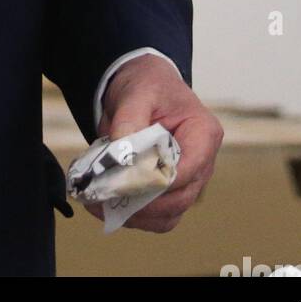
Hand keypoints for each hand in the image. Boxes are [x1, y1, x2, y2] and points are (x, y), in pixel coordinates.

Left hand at [85, 54, 222, 232]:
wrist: (143, 87)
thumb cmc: (147, 85)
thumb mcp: (137, 92)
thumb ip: (129, 119)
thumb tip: (120, 154)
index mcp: (203, 133)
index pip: (189, 169)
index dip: (158, 181)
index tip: (124, 183)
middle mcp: (202, 163)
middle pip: (180, 198)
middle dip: (142, 203)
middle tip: (103, 196)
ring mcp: (188, 181)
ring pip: (168, 215)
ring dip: (134, 215)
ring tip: (97, 203)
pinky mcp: (169, 191)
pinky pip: (156, 216)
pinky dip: (132, 215)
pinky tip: (104, 204)